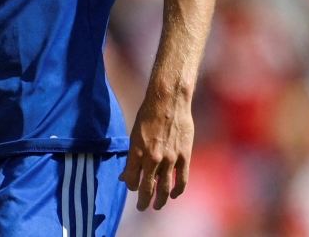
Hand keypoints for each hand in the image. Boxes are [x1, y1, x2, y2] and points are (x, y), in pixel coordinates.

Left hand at [119, 94, 193, 210]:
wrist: (168, 101)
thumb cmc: (148, 115)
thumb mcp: (134, 135)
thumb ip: (132, 157)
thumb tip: (125, 175)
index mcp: (136, 153)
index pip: (131, 180)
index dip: (131, 186)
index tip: (133, 187)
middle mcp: (152, 159)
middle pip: (147, 189)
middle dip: (143, 201)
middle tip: (142, 207)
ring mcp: (169, 159)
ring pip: (164, 188)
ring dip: (159, 201)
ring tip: (157, 206)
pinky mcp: (183, 157)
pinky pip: (181, 180)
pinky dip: (176, 191)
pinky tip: (173, 194)